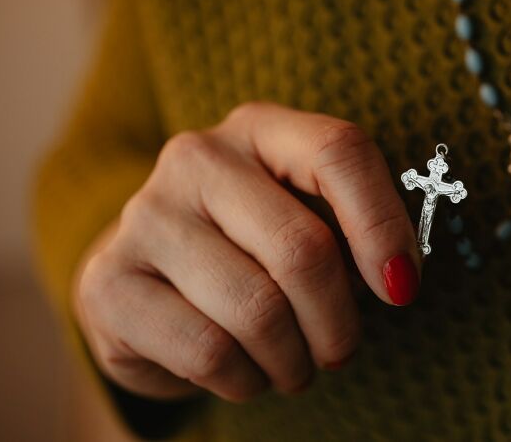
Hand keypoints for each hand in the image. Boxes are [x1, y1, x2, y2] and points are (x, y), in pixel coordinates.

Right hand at [73, 102, 420, 401]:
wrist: (151, 283)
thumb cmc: (248, 251)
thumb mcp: (305, 220)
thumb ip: (351, 230)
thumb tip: (398, 278)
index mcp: (259, 130)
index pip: (338, 152)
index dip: (383, 226)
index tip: (401, 289)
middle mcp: (197, 158)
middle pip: (303, 249)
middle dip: (338, 323)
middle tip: (339, 349)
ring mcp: (145, 216)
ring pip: (259, 311)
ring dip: (293, 360)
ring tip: (291, 363)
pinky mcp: (109, 283)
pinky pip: (209, 352)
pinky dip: (246, 381)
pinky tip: (243, 371)